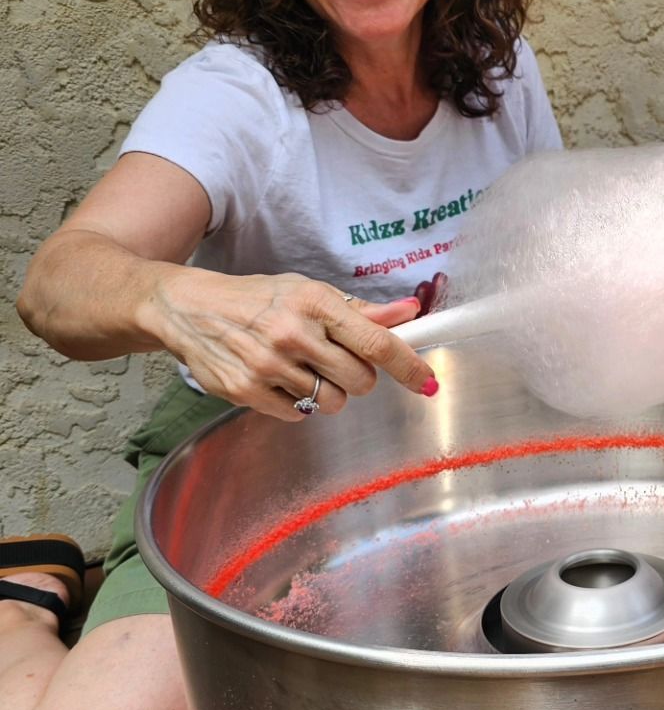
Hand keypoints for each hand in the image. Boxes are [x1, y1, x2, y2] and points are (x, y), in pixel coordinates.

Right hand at [146, 270, 435, 420]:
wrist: (189, 309)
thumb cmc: (260, 300)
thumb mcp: (310, 293)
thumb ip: (362, 311)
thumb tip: (410, 312)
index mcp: (315, 304)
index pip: (377, 343)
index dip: (409, 367)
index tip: (428, 383)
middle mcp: (293, 334)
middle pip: (361, 382)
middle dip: (359, 378)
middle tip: (337, 363)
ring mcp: (268, 366)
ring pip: (332, 402)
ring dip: (327, 392)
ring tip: (303, 370)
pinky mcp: (246, 392)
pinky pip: (298, 415)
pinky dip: (297, 404)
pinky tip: (279, 380)